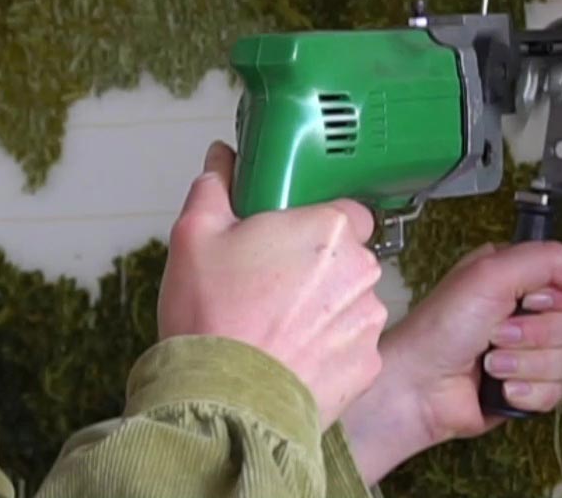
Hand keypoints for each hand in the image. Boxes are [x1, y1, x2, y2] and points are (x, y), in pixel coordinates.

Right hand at [157, 141, 386, 428]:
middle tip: (269, 283)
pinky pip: (350, 347)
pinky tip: (288, 356)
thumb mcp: (194, 235)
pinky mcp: (366, 367)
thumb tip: (221, 159)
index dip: (315, 222)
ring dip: (324, 309)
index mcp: (329, 229)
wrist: (222, 401)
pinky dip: (326, 350)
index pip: (347, 210)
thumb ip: (214, 187)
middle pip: (349, 257)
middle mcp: (360, 272)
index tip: (288, 236)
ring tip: (275, 326)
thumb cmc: (211, 317)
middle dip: (317, 267)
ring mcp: (367, 322)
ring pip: (351, 302)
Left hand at [339, 240, 561, 481]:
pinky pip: (559, 393)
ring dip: (527, 364)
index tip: (527, 300)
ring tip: (491, 363)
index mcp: (521, 278)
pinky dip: (528, 392)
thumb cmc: (443, 326)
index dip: (557, 297)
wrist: (418, 387)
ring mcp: (531, 353)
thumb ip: (552, 260)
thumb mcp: (492, 273)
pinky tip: (500, 389)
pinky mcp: (530, 390)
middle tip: (497, 335)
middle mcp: (529, 311)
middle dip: (537, 334)